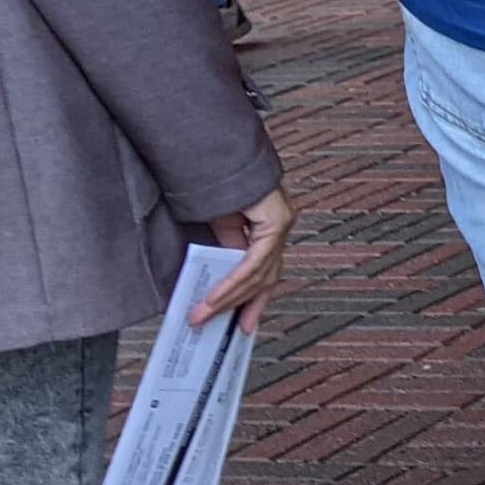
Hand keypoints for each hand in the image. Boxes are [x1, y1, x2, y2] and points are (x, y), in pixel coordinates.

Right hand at [193, 186, 292, 331]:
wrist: (217, 154)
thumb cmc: (219, 184)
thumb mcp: (221, 225)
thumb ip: (228, 249)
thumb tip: (223, 278)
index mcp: (270, 226)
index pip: (267, 271)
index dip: (256, 299)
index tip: (245, 323)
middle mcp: (281, 224)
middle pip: (267, 277)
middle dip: (245, 306)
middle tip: (231, 330)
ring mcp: (282, 222)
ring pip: (259, 274)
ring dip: (228, 298)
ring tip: (202, 314)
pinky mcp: (276, 220)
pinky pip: (254, 262)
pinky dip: (232, 282)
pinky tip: (214, 298)